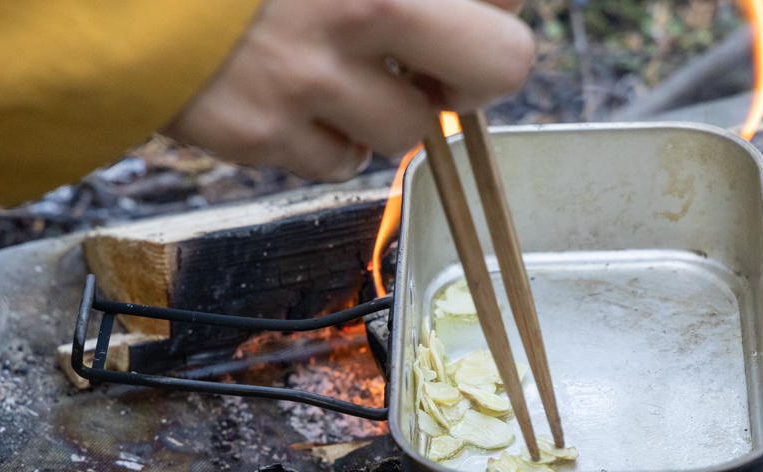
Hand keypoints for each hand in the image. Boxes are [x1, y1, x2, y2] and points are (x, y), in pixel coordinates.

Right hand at [164, 0, 533, 182]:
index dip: (489, 1)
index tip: (464, 6)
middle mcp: (362, 6)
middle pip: (501, 66)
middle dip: (476, 72)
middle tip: (437, 65)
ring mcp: (311, 79)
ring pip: (412, 132)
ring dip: (387, 112)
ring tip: (337, 77)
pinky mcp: (260, 135)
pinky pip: (338, 164)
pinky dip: (328, 143)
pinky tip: (292, 103)